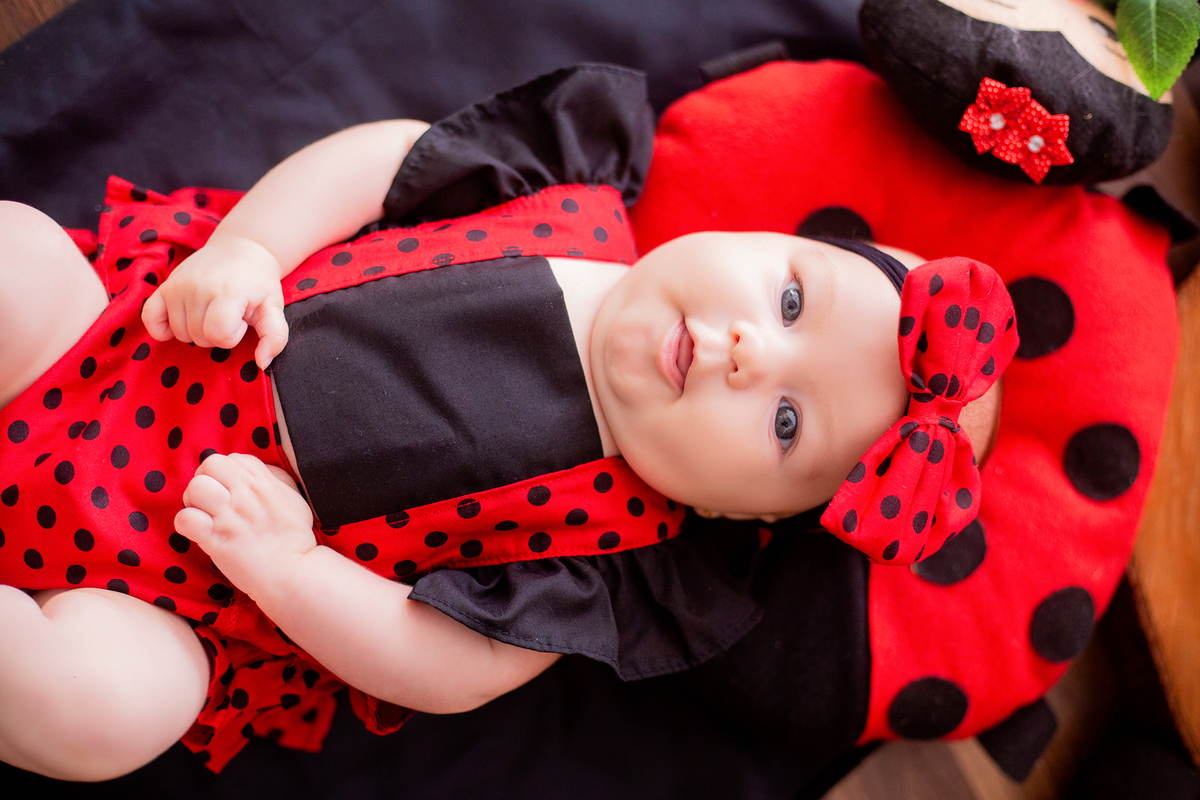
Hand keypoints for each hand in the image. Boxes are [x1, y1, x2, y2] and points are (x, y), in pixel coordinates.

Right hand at [142, 236, 287, 368]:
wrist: (242, 249)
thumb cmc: (259, 283)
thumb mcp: (275, 308)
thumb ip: (275, 337)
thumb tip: (261, 363)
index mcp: (227, 292)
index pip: (219, 334)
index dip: (233, 335)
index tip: (242, 321)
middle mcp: (198, 287)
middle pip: (199, 338)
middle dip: (217, 334)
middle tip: (229, 314)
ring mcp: (178, 285)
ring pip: (180, 333)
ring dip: (198, 330)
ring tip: (213, 310)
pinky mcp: (165, 285)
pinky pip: (150, 318)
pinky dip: (161, 327)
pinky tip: (179, 322)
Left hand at [176, 453, 314, 599]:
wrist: (293, 573)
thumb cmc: (295, 538)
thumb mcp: (294, 498)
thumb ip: (275, 479)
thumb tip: (258, 470)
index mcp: (264, 483)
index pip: (232, 458)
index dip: (226, 472)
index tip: (229, 489)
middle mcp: (246, 496)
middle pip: (210, 464)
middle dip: (205, 479)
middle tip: (210, 500)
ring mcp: (230, 518)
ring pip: (196, 487)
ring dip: (193, 500)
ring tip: (203, 514)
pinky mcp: (216, 541)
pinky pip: (186, 519)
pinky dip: (186, 524)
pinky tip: (198, 532)